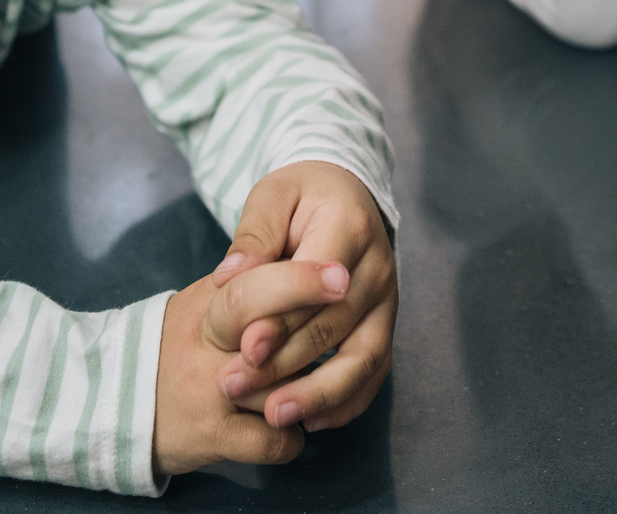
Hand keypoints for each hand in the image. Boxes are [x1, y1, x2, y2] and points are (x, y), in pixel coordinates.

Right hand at [151, 256, 352, 476]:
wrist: (113, 398)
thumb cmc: (178, 343)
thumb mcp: (204, 302)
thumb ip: (251, 286)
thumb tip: (306, 264)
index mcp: (209, 304)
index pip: (250, 286)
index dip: (297, 280)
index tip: (339, 273)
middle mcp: (208, 344)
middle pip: (262, 333)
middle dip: (309, 323)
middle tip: (348, 299)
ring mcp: (210, 391)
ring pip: (282, 388)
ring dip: (308, 389)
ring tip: (308, 386)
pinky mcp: (212, 436)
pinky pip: (273, 441)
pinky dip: (291, 439)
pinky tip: (289, 427)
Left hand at [207, 161, 397, 433]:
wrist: (346, 195)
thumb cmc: (301, 196)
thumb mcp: (271, 196)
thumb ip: (252, 235)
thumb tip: (228, 277)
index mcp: (349, 227)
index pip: (318, 280)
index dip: (282, 317)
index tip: (245, 348)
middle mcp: (377, 268)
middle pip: (335, 324)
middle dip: (285, 362)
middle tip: (235, 386)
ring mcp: (387, 301)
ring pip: (363, 358)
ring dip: (319, 393)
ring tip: (276, 416)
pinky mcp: (385, 326)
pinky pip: (376, 372)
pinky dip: (349, 402)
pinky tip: (313, 422)